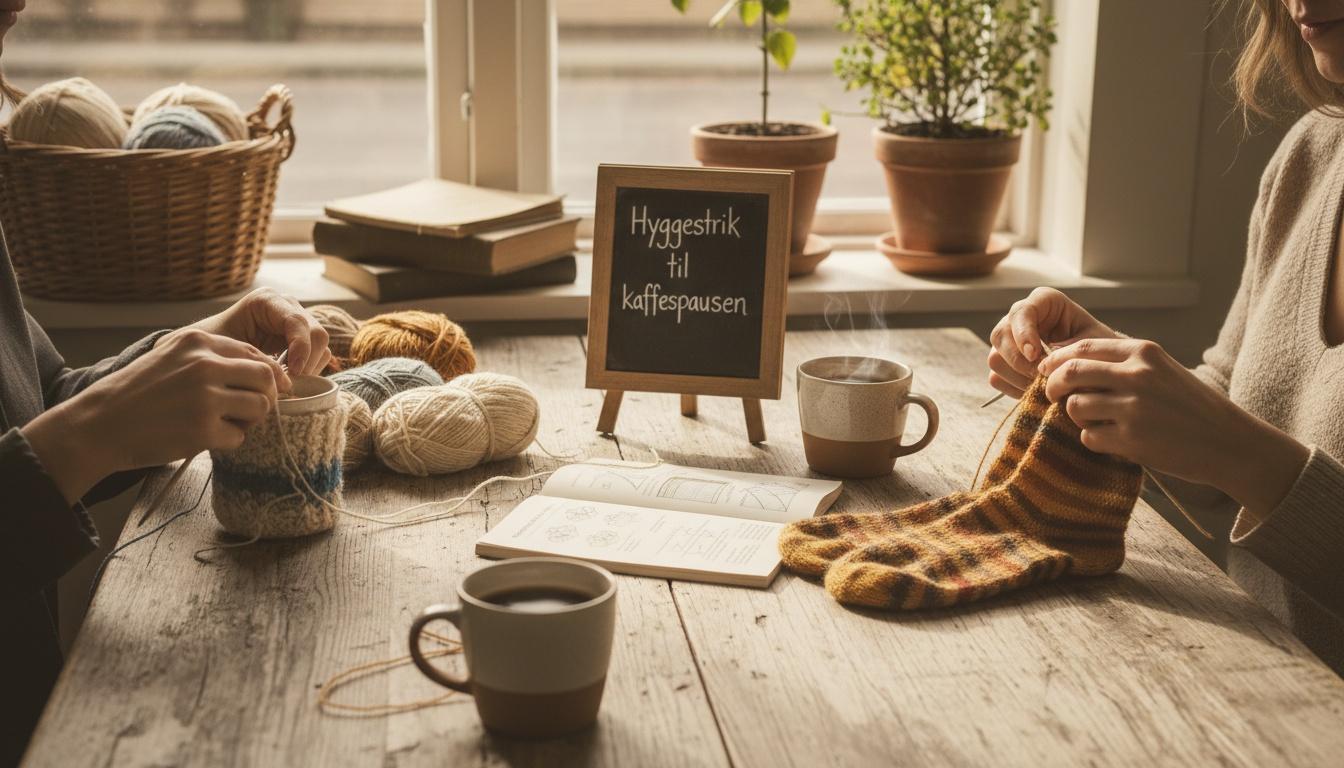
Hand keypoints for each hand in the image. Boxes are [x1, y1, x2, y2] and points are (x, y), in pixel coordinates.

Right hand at [22, 329, 287, 503]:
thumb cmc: (137, 393)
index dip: (265, 374)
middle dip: (264, 396)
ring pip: (260, 407)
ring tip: (225, 424)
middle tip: (248, 411)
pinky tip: (204, 437)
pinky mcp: (203, 429)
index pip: (254, 353)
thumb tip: (264, 370)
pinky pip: (239, 436)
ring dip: (249, 420)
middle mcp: (204, 365)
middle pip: (265, 378)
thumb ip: (212, 358)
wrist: (99, 424)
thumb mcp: (171, 357)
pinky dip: (227, 441)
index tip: (262, 389)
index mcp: (197, 342)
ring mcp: (205, 397)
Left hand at [179, 287, 330, 375]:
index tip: (292, 373)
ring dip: (309, 368)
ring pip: (321, 346)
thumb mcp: (223, 349)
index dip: (300, 348)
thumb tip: (284, 380)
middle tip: (289, 383)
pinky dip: (309, 370)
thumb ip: (252, 360)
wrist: (206, 353)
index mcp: (266, 301)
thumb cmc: (208, 348)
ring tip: (285, 383)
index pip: (297, 321)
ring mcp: (297, 323)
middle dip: (307, 361)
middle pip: (316, 334)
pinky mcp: (301, 339)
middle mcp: (286, 307)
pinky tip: (286, 379)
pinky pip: (319, 355)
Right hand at [987, 287, 1118, 398]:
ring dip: (1017, 376)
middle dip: (1019, 360)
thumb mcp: (1093, 343)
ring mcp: (1008, 341)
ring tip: (1042, 386)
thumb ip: (1070, 350)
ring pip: (994, 358)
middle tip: (1041, 377)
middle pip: (1000, 335)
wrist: (1097, 365)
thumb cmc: (1099, 348)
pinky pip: (996, 377)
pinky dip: (1014, 388)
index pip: (1021, 312)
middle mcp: (1020, 318)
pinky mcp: (1004, 363)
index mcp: (1044, 301)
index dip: (1024, 334)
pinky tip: (1035, 390)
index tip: (1036, 355)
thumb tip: (1042, 367)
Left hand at [1038, 337, 1308, 517]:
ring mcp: (1134, 408)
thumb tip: (1066, 362)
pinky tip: (1112, 440)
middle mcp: (1137, 375)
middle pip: (1069, 373)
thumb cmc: (1190, 405)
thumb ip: (1122, 363)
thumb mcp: (1161, 369)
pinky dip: (1093, 440)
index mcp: (1143, 352)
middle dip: (1054, 385)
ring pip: (1074, 406)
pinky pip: (1088, 437)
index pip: (1082, 348)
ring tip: (1093, 421)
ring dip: (1075, 416)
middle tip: (1053, 395)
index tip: (1047, 370)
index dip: (1056, 359)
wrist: (1228, 442)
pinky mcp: (1132, 439)